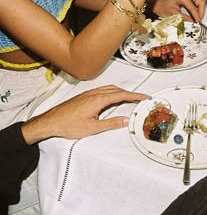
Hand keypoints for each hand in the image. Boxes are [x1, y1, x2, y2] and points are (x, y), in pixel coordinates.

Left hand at [22, 85, 148, 143]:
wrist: (51, 121)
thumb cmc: (69, 125)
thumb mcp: (93, 128)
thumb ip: (111, 123)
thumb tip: (125, 120)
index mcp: (98, 99)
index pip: (121, 95)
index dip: (135, 96)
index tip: (144, 97)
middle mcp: (94, 93)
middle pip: (117, 90)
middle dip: (130, 93)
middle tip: (140, 98)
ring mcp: (89, 93)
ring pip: (109, 88)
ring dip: (120, 92)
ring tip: (129, 99)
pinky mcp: (84, 95)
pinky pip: (102, 90)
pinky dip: (112, 92)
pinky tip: (112, 99)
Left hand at [151, 0, 205, 21]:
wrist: (157, 4)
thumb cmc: (161, 6)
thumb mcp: (172, 14)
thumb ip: (183, 18)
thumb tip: (192, 22)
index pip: (193, 7)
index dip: (197, 15)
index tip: (198, 21)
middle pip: (200, 1)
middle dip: (201, 11)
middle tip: (199, 19)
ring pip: (199, 1)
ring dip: (199, 10)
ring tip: (197, 18)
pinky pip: (196, 2)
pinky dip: (196, 9)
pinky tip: (194, 15)